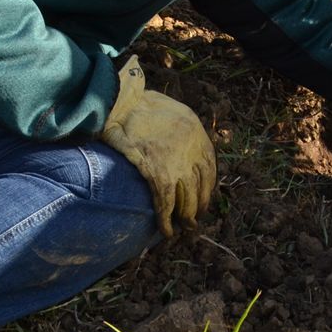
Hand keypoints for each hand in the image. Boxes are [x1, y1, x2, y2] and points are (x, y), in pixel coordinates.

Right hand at [100, 56, 217, 236]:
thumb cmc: (140, 103)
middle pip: (202, 184)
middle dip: (200, 204)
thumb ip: (181, 129)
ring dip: (186, 215)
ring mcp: (177, 162)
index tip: (203, 196)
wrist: (122, 101)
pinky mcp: (158, 172)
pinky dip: (166, 219)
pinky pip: (166, 202)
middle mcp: (193, 149)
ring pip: (187, 197)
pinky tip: (165, 231)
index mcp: (197, 133)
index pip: (209, 166)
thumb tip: (179, 145)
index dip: (207, 185)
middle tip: (195, 218)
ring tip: (183, 227)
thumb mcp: (172, 111)